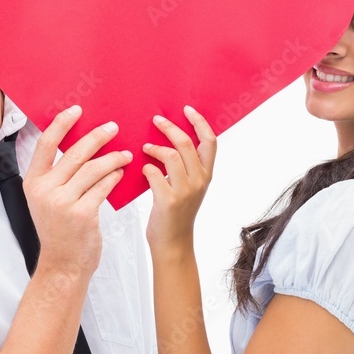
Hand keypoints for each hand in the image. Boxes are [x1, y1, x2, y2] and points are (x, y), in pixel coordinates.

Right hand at [23, 106, 130, 278]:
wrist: (63, 264)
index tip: (78, 110)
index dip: (62, 123)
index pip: (45, 143)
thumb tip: (81, 143)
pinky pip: (103, 187)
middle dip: (97, 136)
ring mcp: (62, 203)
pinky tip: (121, 172)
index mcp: (33, 182)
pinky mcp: (82, 215)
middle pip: (74, 153)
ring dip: (112, 157)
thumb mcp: (48, 199)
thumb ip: (58, 174)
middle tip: (113, 127)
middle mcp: (45, 190)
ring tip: (124, 153)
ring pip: (92, 169)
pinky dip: (114, 176)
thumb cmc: (59, 230)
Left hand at [142, 105, 216, 252]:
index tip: (187, 109)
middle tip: (156, 120)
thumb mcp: (190, 187)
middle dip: (169, 127)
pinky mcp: (168, 201)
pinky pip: (154, 174)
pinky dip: (147, 168)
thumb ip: (185, 166)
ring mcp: (185, 191)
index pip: (210, 141)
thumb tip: (172, 139)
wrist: (174, 243)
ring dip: (155, 147)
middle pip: (186, 143)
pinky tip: (143, 169)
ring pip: (170, 155)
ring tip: (145, 147)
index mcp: (206, 174)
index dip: (199, 122)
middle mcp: (199, 180)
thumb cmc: (177, 213)